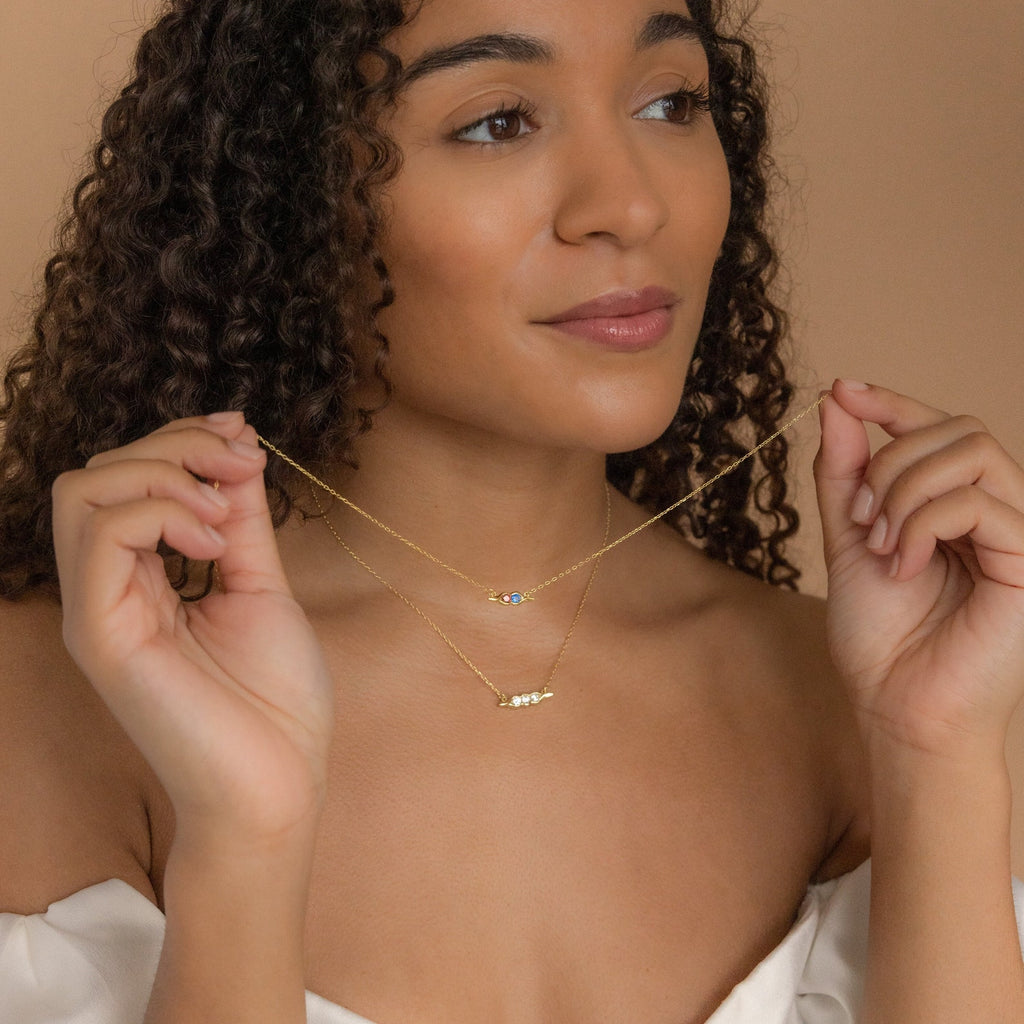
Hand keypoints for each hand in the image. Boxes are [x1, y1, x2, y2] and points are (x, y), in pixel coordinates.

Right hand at [53, 413, 333, 844]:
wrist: (279, 783)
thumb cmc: (276, 698)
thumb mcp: (261, 584)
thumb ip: (240, 520)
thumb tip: (237, 448)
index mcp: (144, 580)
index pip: (127, 480)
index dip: (182, 440)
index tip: (244, 436)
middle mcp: (109, 591)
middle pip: (98, 473)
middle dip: (174, 445)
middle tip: (240, 462)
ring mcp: (99, 612)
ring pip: (84, 491)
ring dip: (165, 474)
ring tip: (224, 513)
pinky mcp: (103, 634)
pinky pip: (100, 535)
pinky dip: (160, 512)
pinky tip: (213, 541)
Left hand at [814, 380, 1023, 760]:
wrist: (896, 710)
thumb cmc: (878, 637)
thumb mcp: (847, 540)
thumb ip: (845, 475)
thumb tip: (837, 401)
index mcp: (955, 507)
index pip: (938, 430)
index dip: (891, 403)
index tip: (840, 391)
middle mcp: (996, 513)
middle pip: (958, 430)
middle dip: (890, 461)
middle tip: (859, 518)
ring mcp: (1018, 536)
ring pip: (974, 452)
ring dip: (905, 489)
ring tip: (879, 542)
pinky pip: (982, 502)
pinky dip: (923, 524)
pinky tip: (901, 565)